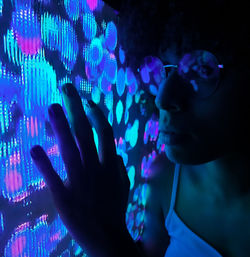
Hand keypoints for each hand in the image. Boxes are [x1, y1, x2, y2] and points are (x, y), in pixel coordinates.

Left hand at [30, 83, 129, 255]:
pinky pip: (53, 178)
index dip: (97, 114)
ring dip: (61, 127)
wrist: (107, 237)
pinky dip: (44, 164)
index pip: (105, 132)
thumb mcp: (124, 185)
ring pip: (70, 149)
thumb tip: (114, 152)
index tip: (88, 101)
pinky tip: (34, 149)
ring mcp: (79, 182)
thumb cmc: (114, 209)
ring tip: (52, 107)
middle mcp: (95, 168)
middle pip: (85, 133)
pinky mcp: (64, 197)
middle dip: (76, 109)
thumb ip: (119, 167)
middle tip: (66, 88)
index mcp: (109, 164)